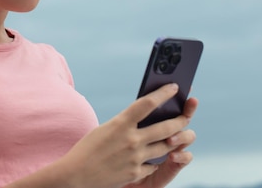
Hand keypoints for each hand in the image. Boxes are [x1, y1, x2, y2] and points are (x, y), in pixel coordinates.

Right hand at [56, 83, 197, 187]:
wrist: (76, 175)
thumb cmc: (88, 148)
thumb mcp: (106, 128)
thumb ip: (126, 123)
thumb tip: (145, 116)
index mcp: (121, 123)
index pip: (148, 103)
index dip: (164, 93)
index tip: (175, 87)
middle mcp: (131, 139)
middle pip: (166, 126)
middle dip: (181, 119)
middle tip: (186, 115)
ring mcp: (135, 157)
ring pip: (166, 146)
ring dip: (174, 140)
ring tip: (178, 134)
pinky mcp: (136, 173)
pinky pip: (155, 164)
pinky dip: (156, 159)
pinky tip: (157, 155)